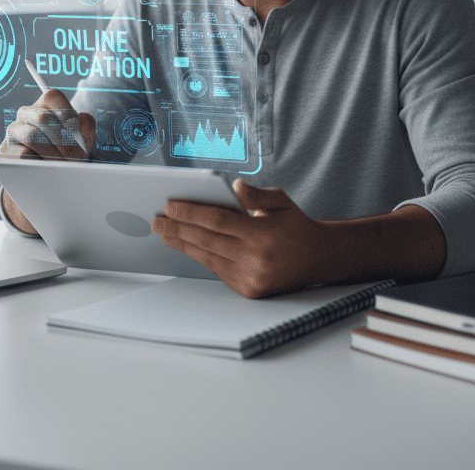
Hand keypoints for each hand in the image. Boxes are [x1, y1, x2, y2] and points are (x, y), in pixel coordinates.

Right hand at [0, 90, 94, 235]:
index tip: (75, 131)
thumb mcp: (82, 139)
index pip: (53, 96)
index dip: (68, 113)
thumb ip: (87, 126)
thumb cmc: (68, 152)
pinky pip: (21, 155)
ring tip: (60, 164)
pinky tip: (43, 167)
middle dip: (62, 139)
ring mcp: (13, 130)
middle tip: (71, 154)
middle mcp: (26, 113)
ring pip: (32, 136)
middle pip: (43, 117)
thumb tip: (80, 123)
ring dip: (51, 154)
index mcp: (45, 104)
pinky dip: (37, 163)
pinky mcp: (5, 150)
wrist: (50, 177)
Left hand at [151, 179, 329, 298]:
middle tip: (157, 219)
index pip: (218, 221)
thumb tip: (233, 185)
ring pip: (208, 257)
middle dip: (178, 228)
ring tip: (164, 232)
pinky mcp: (248, 290)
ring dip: (182, 243)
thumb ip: (255, 194)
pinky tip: (186, 245)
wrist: (318, 259)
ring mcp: (251, 277)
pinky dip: (199, 256)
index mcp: (263, 234)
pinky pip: (217, 270)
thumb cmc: (295, 225)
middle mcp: (255, 259)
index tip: (169, 204)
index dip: (191, 212)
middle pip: (207, 240)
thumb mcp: (281, 201)